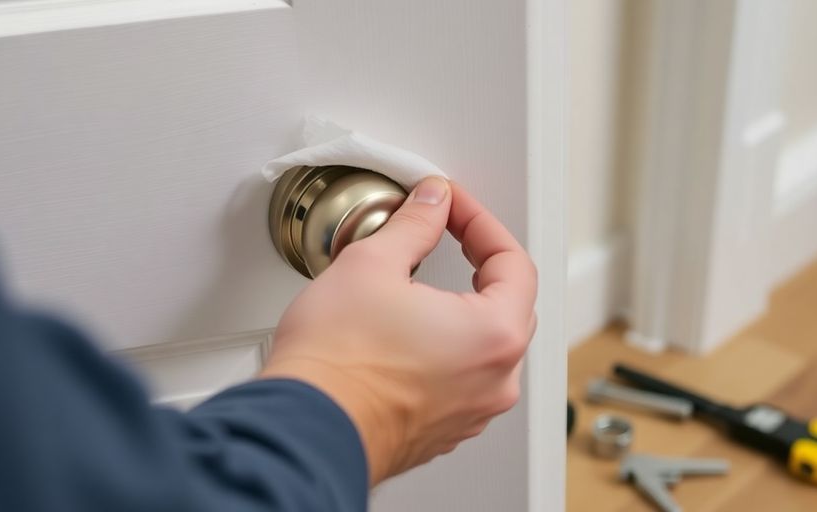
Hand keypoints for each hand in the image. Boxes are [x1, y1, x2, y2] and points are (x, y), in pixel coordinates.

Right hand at [260, 176, 536, 485]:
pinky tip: (406, 332)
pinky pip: (461, 378)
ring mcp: (471, 412)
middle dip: (478, 262)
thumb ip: (415, 224)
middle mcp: (495, 380)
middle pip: (509, 303)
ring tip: (419, 283)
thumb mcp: (372, 264)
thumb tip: (432, 204)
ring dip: (461, 307)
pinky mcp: (443, 430)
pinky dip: (445, 347)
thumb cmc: (335, 362)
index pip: (513, 261)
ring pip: (485, 345)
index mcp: (494, 335)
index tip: (450, 204)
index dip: (480, 221)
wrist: (303, 431)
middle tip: (443, 232)